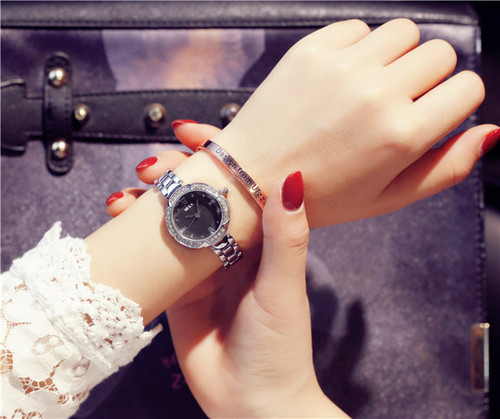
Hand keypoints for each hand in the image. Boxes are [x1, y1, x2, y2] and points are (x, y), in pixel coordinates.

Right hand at [107, 137, 346, 417]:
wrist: (251, 402)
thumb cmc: (279, 346)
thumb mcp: (283, 287)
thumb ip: (286, 236)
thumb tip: (292, 176)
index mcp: (261, 234)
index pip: (239, 178)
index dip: (216, 148)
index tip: (189, 131)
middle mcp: (230, 242)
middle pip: (198, 190)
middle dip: (171, 170)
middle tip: (151, 167)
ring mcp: (201, 262)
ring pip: (170, 215)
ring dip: (145, 197)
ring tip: (126, 195)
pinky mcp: (177, 286)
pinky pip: (152, 251)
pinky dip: (133, 231)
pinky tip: (117, 219)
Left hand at [206, 18, 496, 226]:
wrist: (251, 177)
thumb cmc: (319, 195)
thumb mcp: (389, 198)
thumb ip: (447, 167)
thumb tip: (490, 131)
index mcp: (402, 134)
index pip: (468, 87)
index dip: (455, 100)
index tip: (433, 109)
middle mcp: (377, 93)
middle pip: (440, 53)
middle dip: (427, 77)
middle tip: (396, 103)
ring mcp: (342, 67)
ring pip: (404, 32)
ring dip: (396, 56)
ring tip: (369, 87)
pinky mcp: (312, 49)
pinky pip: (360, 27)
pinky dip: (359, 47)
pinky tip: (341, 77)